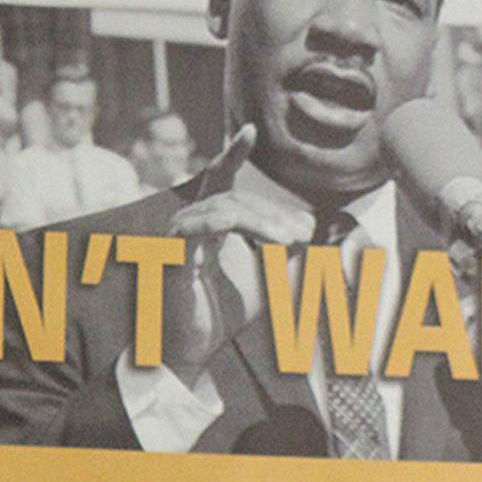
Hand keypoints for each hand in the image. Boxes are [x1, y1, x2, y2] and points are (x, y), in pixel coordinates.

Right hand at [160, 125, 313, 367]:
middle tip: (304, 236)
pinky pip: (197, 228)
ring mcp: (177, 238)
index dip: (233, 154)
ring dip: (264, 223)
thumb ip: (284, 253)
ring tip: (289, 243)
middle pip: (236, 199)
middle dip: (274, 214)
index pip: (220, 180)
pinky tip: (254, 234)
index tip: (249, 128)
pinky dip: (227, 225)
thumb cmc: (223, 314)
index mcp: (207, 225)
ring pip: (225, 209)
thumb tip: (310, 231)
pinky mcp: (171, 256)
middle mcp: (189, 225)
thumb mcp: (266, 278)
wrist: (192, 352)